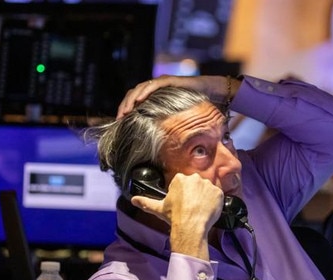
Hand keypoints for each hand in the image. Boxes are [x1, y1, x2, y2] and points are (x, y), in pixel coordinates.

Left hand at [117, 75, 239, 118]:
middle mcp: (157, 87)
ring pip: (140, 89)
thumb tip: (166, 145)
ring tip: (125, 111)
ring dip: (130, 100)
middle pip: (134, 94)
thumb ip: (172, 126)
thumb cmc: (199, 105)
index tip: (121, 122)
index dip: (127, 109)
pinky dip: (144, 92)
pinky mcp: (170, 80)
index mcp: (156, 96)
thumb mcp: (181, 118)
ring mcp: (162, 82)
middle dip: (124, 106)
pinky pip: (153, 85)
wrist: (213, 91)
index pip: (136, 101)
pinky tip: (138, 100)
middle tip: (119, 118)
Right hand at [130, 173, 223, 259]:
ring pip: (207, 190)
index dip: (182, 194)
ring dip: (205, 198)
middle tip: (191, 207)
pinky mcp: (218, 192)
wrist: (190, 227)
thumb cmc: (174, 217)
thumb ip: (146, 202)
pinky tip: (208, 210)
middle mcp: (195, 178)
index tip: (182, 203)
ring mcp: (208, 185)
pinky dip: (215, 202)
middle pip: (196, 185)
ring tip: (200, 210)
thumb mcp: (158, 209)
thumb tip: (133, 200)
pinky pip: (218, 196)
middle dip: (194, 194)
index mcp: (180, 179)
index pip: (183, 183)